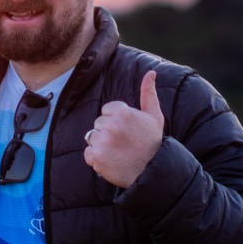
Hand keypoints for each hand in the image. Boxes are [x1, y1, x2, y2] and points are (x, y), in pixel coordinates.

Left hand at [83, 70, 162, 187]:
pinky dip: (96, 159)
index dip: (116, 121)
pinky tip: (111, 161)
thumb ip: (148, 92)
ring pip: (92, 138)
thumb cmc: (153, 143)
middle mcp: (111, 126)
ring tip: (118, 152)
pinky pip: (88, 154)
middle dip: (108, 133)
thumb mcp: (154, 116)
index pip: (106, 111)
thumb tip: (151, 72)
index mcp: (123, 113)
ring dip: (102, 145)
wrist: (153, 171)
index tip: (127, 131)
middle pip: (98, 124)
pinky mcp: (97, 158)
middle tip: (124, 143)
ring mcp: (103, 142)